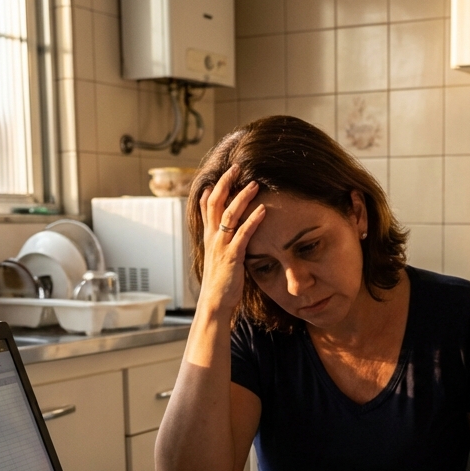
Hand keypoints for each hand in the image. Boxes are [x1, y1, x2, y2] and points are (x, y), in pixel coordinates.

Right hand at [198, 164, 265, 311]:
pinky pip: (242, 233)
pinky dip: (252, 220)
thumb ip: (226, 243)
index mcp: (209, 237)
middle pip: (214, 202)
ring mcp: (220, 246)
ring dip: (241, 197)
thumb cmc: (222, 283)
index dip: (211, 189)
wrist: (216, 303)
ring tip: (254, 183)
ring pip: (228, 214)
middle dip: (225, 183)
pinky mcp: (232, 256)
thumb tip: (234, 233)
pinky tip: (263, 210)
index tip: (220, 173)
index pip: (206, 207)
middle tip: (236, 167)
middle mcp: (212, 238)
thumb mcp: (221, 258)